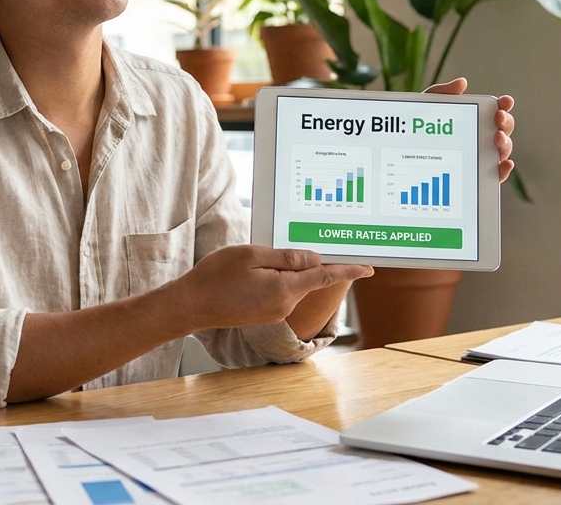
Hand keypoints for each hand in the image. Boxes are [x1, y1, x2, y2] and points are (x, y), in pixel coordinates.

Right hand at [175, 245, 372, 330]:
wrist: (191, 305)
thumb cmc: (216, 276)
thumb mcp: (252, 255)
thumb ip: (287, 257)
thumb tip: (315, 259)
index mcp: (285, 290)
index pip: (325, 277)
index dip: (348, 270)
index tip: (368, 268)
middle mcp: (285, 306)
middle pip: (308, 279)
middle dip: (304, 262)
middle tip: (287, 246)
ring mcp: (275, 313)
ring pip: (293, 285)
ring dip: (285, 270)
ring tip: (256, 260)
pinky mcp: (265, 315)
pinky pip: (281, 292)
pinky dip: (276, 279)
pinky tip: (254, 271)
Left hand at [425, 77, 515, 182]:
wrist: (405, 148)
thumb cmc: (421, 126)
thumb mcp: (429, 106)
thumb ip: (444, 93)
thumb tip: (462, 83)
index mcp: (476, 119)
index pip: (496, 111)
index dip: (504, 105)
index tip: (505, 101)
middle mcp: (483, 137)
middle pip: (503, 130)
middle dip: (506, 122)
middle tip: (498, 118)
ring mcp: (481, 156)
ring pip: (502, 151)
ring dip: (505, 143)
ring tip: (497, 137)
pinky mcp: (476, 175)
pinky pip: (494, 175)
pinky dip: (504, 170)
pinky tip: (504, 163)